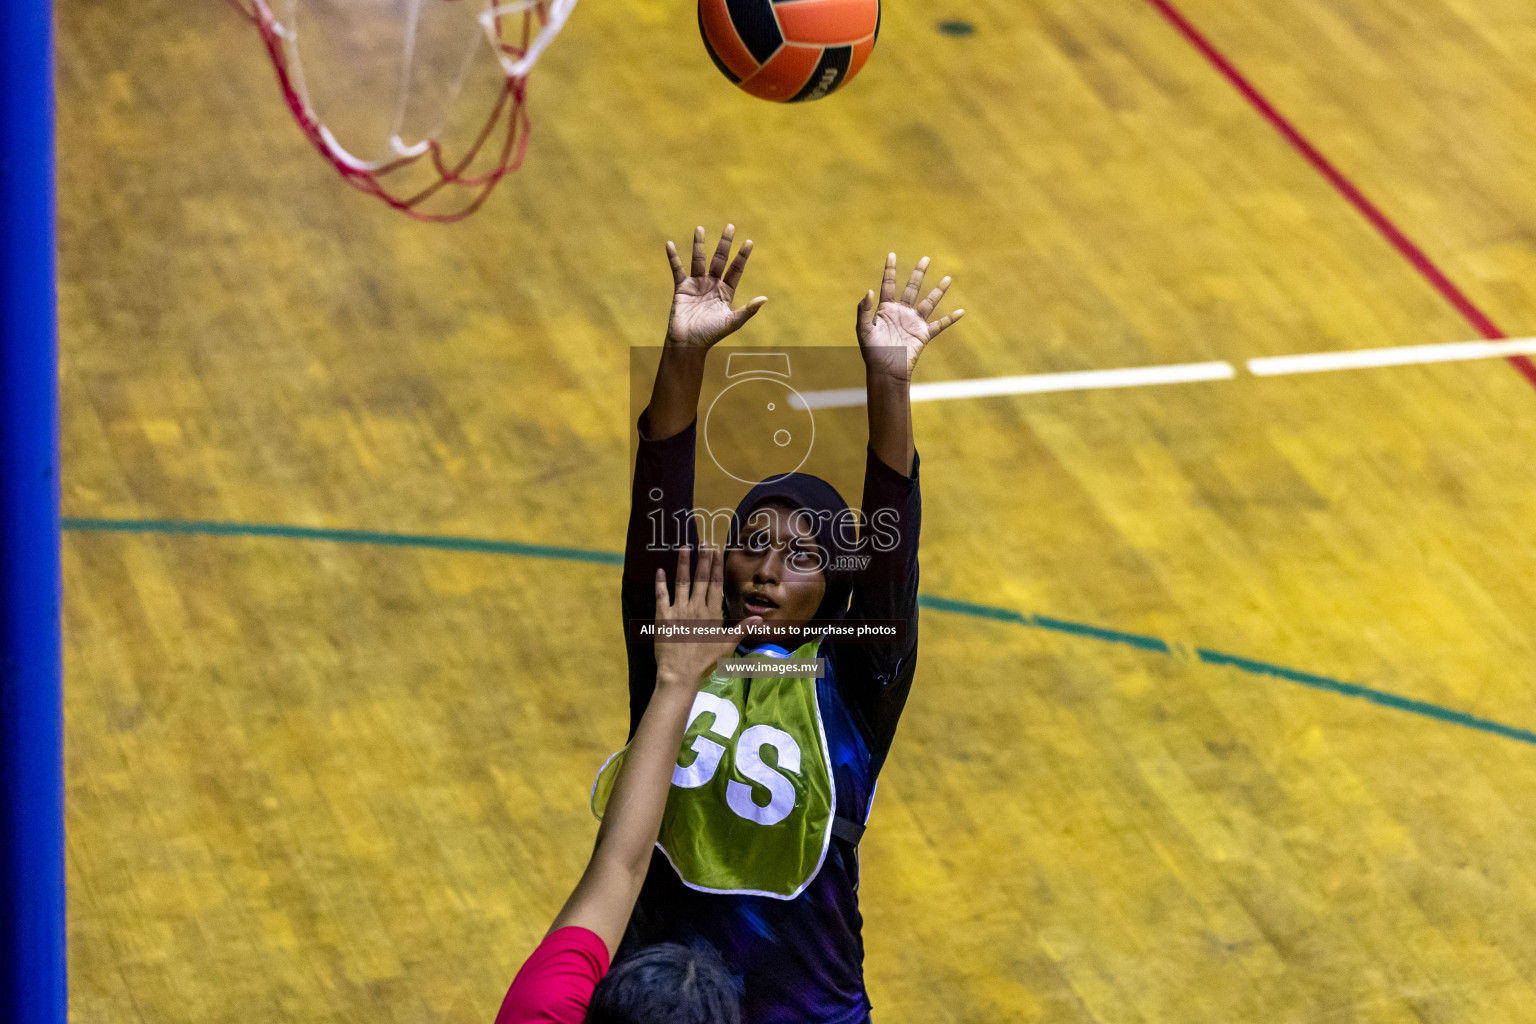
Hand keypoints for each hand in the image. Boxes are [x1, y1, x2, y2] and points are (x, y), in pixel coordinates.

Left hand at [653, 545, 742, 687]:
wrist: (679, 673)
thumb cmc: (704, 661)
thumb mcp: (726, 646)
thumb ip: (742, 629)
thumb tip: (760, 619)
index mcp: (711, 613)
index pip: (715, 584)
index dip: (716, 566)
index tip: (716, 551)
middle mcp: (696, 607)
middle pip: (701, 578)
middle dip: (703, 559)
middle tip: (704, 541)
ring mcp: (678, 610)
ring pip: (682, 582)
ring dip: (683, 563)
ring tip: (684, 547)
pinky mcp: (662, 616)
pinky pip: (661, 596)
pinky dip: (660, 583)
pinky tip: (660, 570)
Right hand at [665, 225, 767, 347]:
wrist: (688, 343)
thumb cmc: (711, 335)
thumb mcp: (732, 322)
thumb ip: (748, 310)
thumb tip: (765, 299)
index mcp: (726, 292)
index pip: (736, 269)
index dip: (742, 256)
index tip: (748, 242)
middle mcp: (712, 285)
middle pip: (719, 259)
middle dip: (725, 243)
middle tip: (730, 225)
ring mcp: (697, 285)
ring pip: (699, 260)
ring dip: (699, 244)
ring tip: (700, 228)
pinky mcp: (682, 288)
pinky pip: (677, 269)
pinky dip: (673, 257)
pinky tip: (670, 244)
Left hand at [855, 253, 963, 381]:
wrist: (886, 371)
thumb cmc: (872, 352)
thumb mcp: (863, 330)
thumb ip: (863, 310)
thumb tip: (869, 291)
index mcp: (886, 310)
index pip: (888, 285)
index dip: (890, 270)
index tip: (891, 254)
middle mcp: (901, 313)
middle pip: (912, 288)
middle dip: (919, 273)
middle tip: (926, 258)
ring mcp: (914, 323)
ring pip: (929, 302)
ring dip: (938, 291)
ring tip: (948, 278)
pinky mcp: (923, 335)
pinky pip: (940, 325)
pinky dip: (950, 319)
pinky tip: (961, 311)